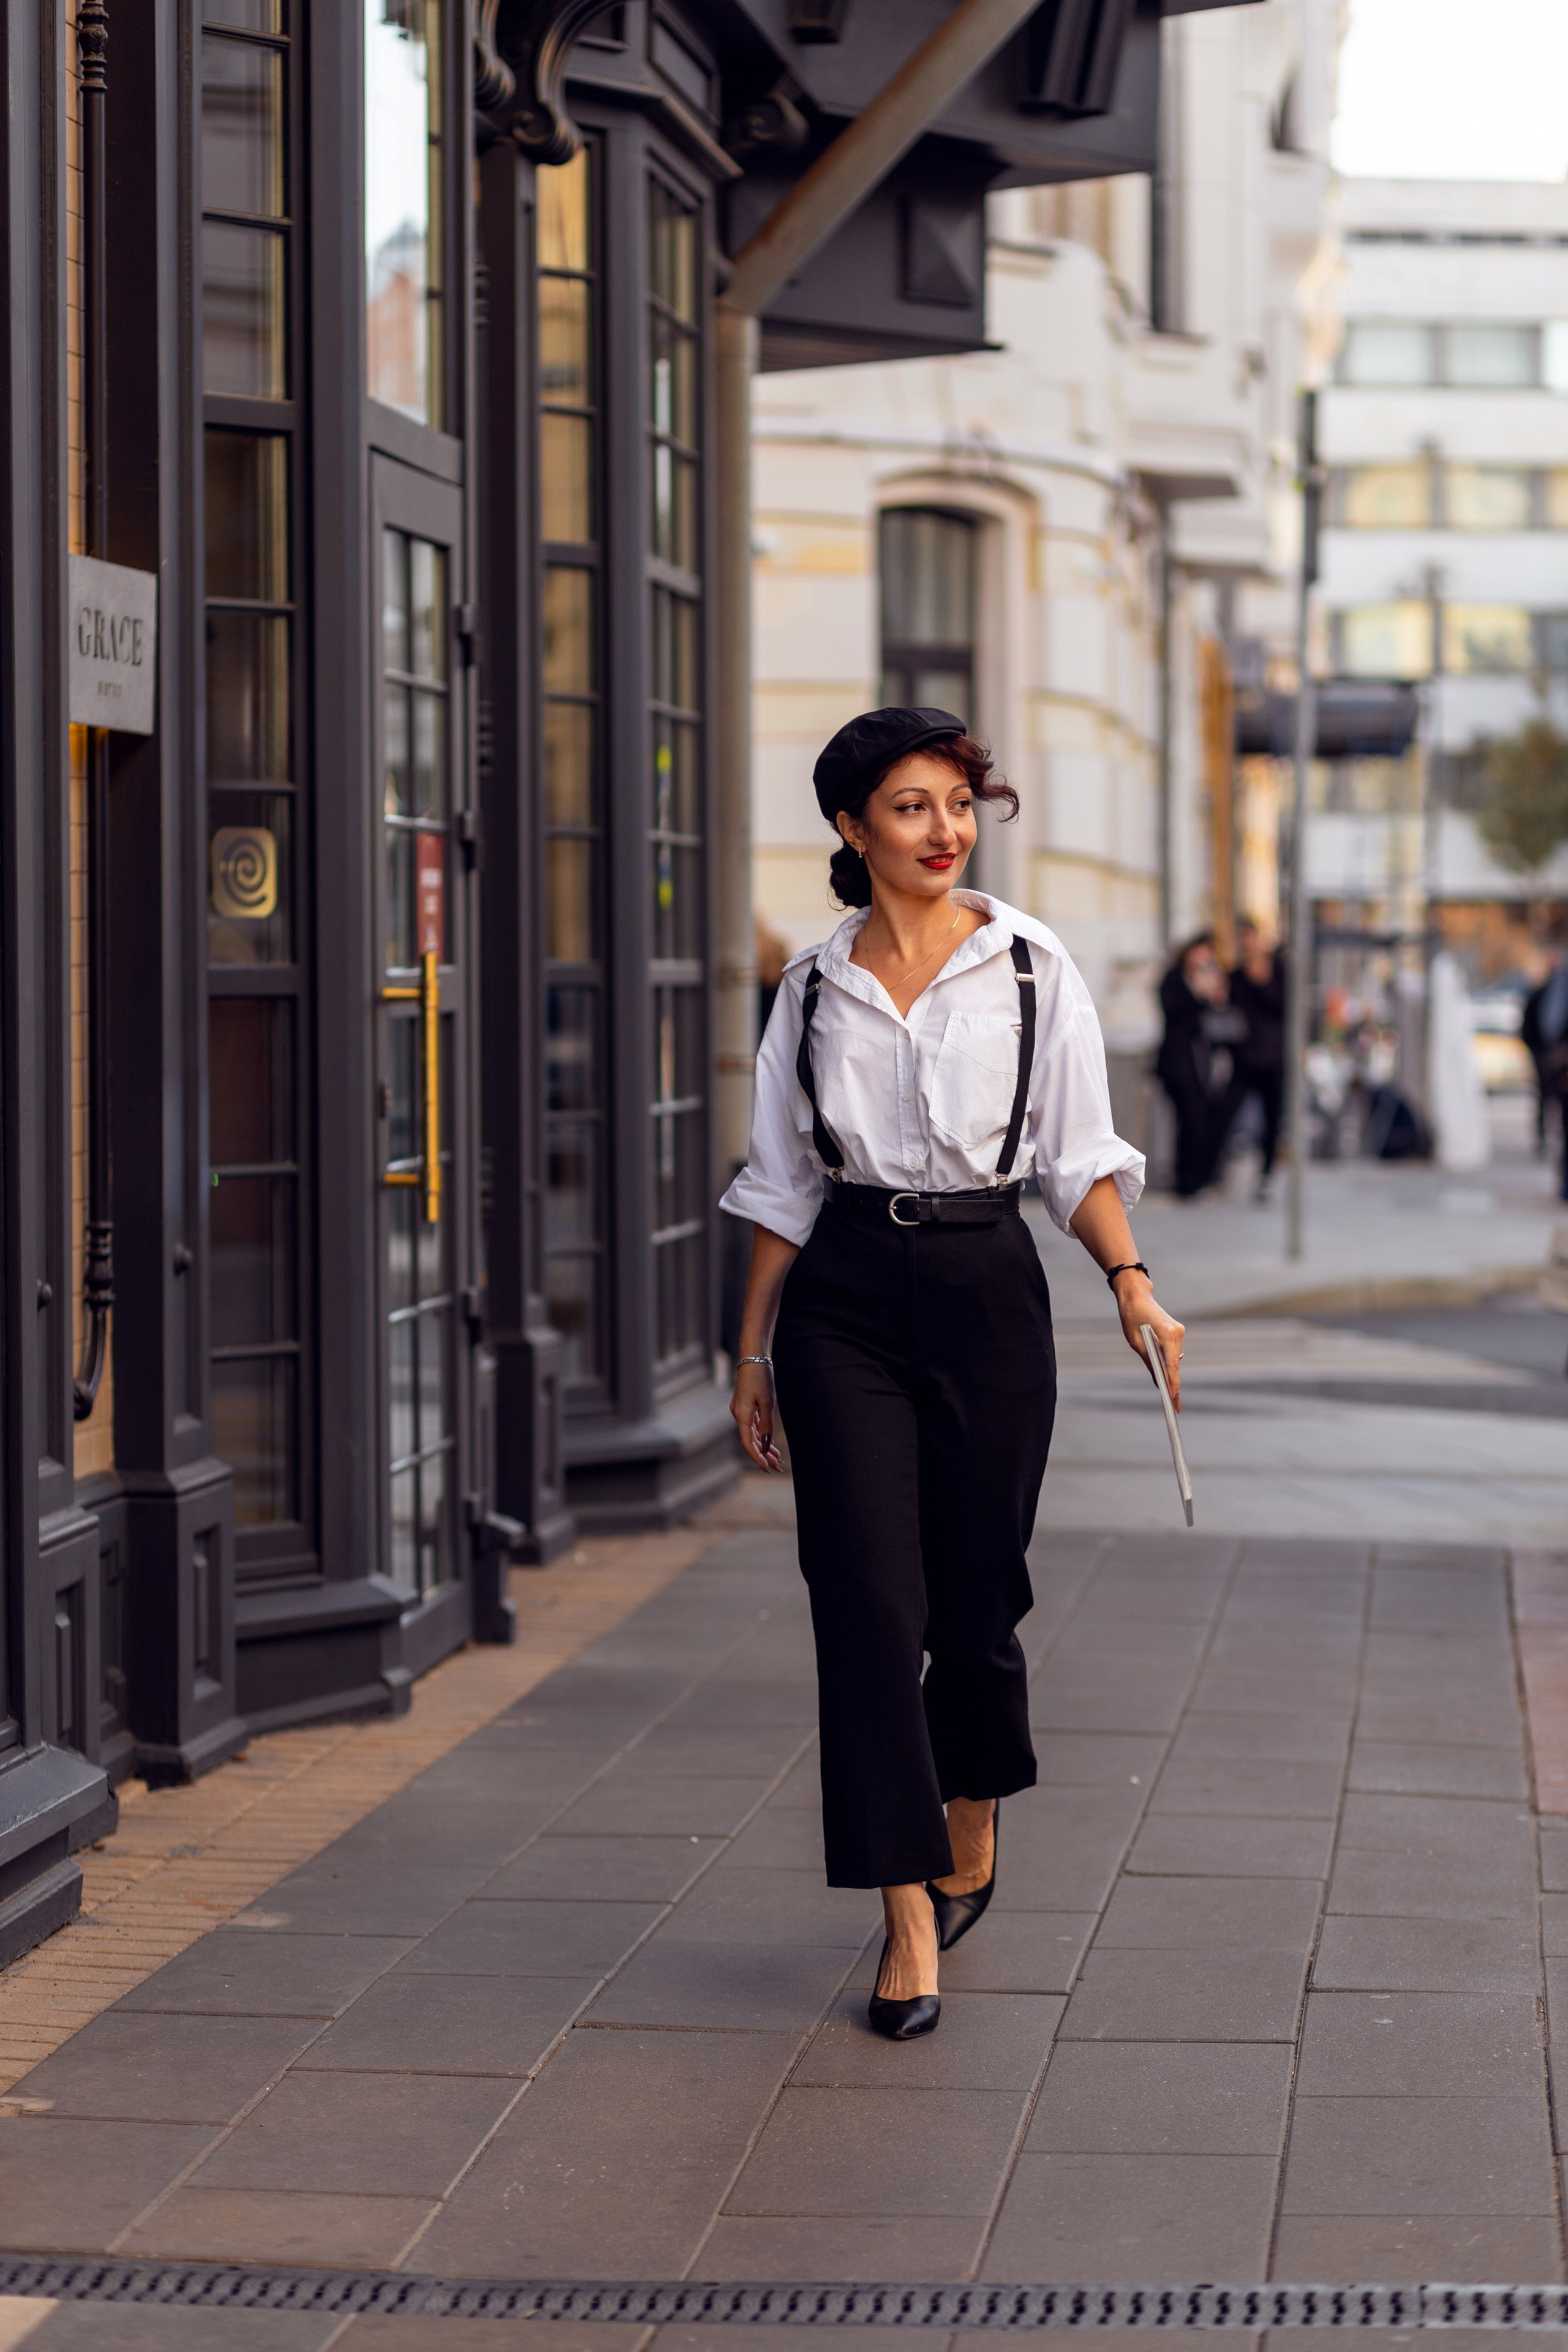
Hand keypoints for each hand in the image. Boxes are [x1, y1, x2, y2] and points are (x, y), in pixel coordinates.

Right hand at [730, 1360, 782, 1471]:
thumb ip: (766, 1425)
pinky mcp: (745, 1406)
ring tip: (776, 1458)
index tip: (767, 1468)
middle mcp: (738, 1415)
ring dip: (763, 1446)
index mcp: (741, 1415)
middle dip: (763, 1455)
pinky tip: (769, 1443)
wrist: (753, 1357)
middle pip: (749, 1441)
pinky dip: (761, 1435)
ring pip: (751, 1434)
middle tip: (777, 1466)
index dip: (757, 1457)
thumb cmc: (761, 1377)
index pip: (747, 1443)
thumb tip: (766, 1445)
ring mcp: (740, 1411)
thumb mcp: (768, 1402)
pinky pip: (752, 1426)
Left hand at [1110, 1275, 1184, 1410]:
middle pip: (1176, 1365)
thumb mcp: (1136, 1343)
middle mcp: (1178, 1333)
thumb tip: (1158, 1382)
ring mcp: (1179, 1332)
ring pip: (1175, 1360)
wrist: (1136, 1296)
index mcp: (1168, 1334)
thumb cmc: (1131, 1317)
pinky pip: (1174, 1353)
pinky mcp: (1177, 1332)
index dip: (1173, 1385)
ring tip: (1171, 1396)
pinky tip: (1167, 1378)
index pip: (1172, 1365)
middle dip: (1174, 1384)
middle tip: (1175, 1406)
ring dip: (1170, 1374)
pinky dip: (1169, 1364)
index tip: (1173, 1401)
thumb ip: (1150, 1362)